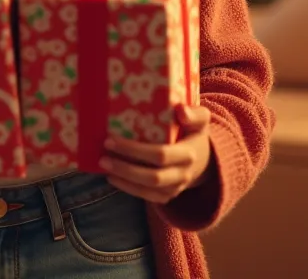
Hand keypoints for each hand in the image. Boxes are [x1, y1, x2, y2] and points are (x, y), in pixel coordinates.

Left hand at [98, 104, 212, 204]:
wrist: (204, 160)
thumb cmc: (194, 133)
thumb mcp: (200, 120)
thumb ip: (195, 114)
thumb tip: (181, 110)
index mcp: (188, 154)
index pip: (160, 155)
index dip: (135, 150)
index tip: (111, 138)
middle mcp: (183, 174)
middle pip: (152, 176)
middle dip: (125, 168)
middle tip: (103, 156)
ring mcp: (176, 188)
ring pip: (148, 189)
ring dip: (124, 179)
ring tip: (104, 165)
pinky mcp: (168, 196)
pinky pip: (148, 197)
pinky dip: (129, 189)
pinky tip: (113, 178)